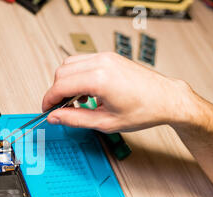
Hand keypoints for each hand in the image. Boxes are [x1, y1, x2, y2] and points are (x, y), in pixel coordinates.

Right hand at [42, 52, 192, 132]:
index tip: (47, 110)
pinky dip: (77, 75)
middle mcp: (101, 63)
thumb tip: (55, 117)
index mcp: (100, 79)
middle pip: (62, 72)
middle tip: (61, 108)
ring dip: (66, 82)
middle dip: (56, 91)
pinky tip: (85, 91)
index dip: (49, 99)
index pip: (60, 85)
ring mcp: (106, 58)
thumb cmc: (144, 110)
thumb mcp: (105, 122)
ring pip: (69, 64)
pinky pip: (82, 62)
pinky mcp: (109, 57)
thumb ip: (75, 119)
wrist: (166, 99)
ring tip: (76, 101)